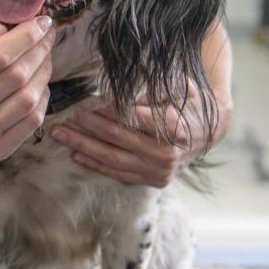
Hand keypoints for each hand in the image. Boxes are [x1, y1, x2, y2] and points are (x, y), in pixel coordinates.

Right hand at [0, 16, 55, 165]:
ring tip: (45, 58)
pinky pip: (32, 120)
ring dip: (44, 73)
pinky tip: (40, 84)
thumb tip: (9, 30)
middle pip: (16, 76)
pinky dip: (42, 97)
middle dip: (39, 51)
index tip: (43, 22)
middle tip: (48, 37)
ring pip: (28, 98)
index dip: (26, 37)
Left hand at [49, 82, 231, 187]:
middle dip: (87, 128)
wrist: (208, 133)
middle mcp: (166, 153)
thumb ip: (151, 89)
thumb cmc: (188, 104)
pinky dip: (96, 165)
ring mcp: (160, 171)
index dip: (106, 111)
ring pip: (113, 159)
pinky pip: (119, 174)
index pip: (131, 118)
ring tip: (61, 135)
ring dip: (84, 147)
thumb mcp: (178, 88)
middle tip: (63, 119)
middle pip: (118, 139)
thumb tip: (120, 90)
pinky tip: (76, 154)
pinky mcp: (154, 181)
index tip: (84, 104)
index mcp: (174, 127)